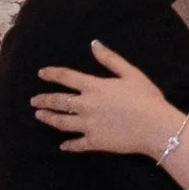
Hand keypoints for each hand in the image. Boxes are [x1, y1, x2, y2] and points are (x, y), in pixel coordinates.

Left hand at [34, 43, 180, 158]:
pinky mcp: (95, 142)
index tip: (41, 74)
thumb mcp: (130, 73)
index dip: (52, 74)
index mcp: (94, 87)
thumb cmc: (146, 98)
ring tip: (39, 116)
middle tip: (34, 101)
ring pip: (61, 123)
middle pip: (58, 102)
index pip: (66, 77)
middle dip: (44, 100)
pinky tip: (62, 146)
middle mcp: (86, 106)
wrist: (155, 127)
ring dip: (48, 119)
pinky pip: (77, 144)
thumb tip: (94, 43)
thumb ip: (110, 59)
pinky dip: (68, 145)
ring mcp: (88, 125)